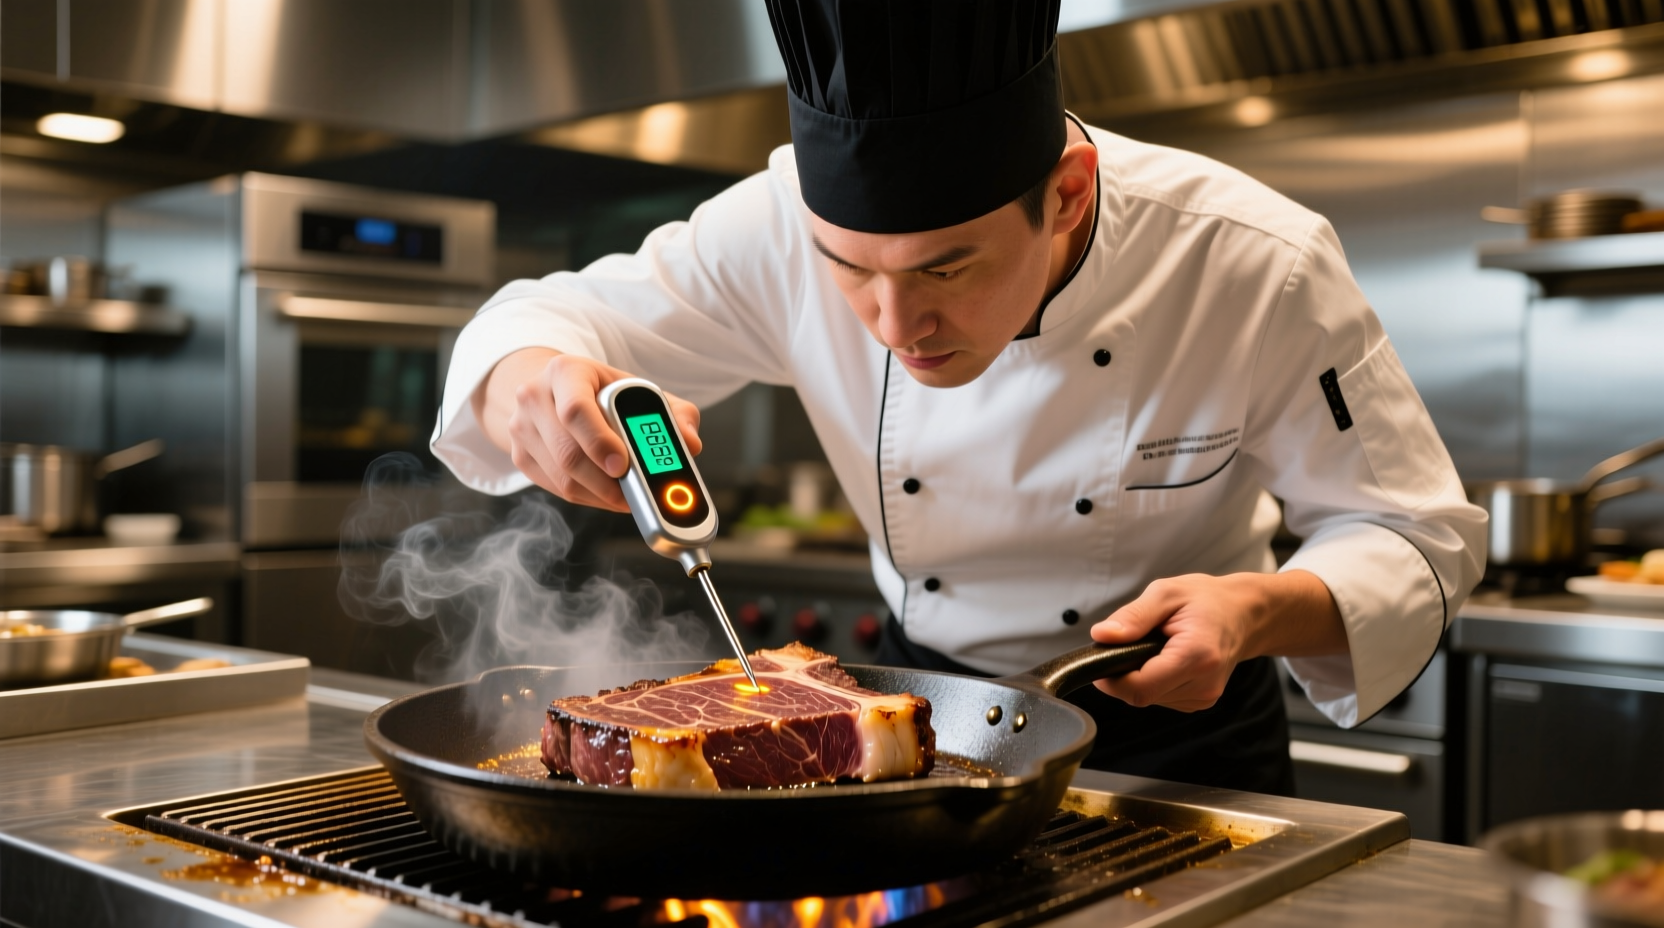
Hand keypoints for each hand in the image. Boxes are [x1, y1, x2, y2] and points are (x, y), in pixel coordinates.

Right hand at [474, 349, 702, 510]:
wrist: (554, 390)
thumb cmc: (601, 391)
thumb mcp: (635, 389)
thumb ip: (671, 413)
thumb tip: (691, 444)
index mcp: (565, 371)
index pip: (575, 410)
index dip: (600, 441)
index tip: (624, 464)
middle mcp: (535, 396)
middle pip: (567, 452)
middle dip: (606, 481)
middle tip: (636, 493)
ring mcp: (522, 428)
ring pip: (562, 477)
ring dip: (601, 495)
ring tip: (629, 496)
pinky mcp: (520, 456)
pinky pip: (556, 489)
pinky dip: (588, 499)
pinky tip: (609, 495)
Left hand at [1088, 570, 1343, 711]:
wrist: (1245, 614)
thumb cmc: (1207, 599)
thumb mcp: (1166, 593)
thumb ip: (1133, 616)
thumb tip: (1102, 636)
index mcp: (1196, 656)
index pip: (1140, 688)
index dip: (1111, 679)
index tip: (1101, 658)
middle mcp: (1204, 684)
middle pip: (1141, 696)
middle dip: (1124, 673)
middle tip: (1130, 643)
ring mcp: (1205, 696)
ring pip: (1150, 698)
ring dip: (1140, 676)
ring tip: (1154, 646)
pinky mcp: (1201, 701)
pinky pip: (1162, 697)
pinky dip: (1154, 680)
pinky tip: (1165, 658)